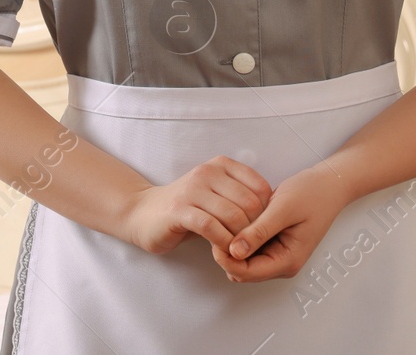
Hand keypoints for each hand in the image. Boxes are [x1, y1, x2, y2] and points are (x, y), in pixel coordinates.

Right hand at [117, 155, 272, 257]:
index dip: (267, 214)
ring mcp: (193, 189)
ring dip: (240, 239)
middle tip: (250, 245)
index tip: (260, 231)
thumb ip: (240, 197)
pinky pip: (211, 227)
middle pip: (250, 203)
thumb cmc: (186, 207)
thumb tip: (272, 215)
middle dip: (255, 229)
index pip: (261, 188)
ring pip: (233, 215)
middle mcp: (207, 172)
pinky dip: (222, 242)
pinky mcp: (180, 210)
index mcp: (221, 165)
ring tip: (237, 250)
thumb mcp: (215, 194)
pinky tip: (222, 250)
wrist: (143, 212)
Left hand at [213, 165, 351, 282]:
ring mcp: (278, 255)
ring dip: (233, 244)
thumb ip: (259, 232)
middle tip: (220, 224)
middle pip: (242, 270)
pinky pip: (249, 248)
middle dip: (227, 252)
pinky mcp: (273, 244)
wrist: (328, 185)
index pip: (246, 273)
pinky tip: (239, 218)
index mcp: (287, 260)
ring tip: (230, 219)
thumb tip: (234, 251)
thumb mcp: (283, 209)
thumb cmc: (311, 194)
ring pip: (243, 261)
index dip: (226, 257)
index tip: (216, 232)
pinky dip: (241, 237)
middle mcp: (282, 263)